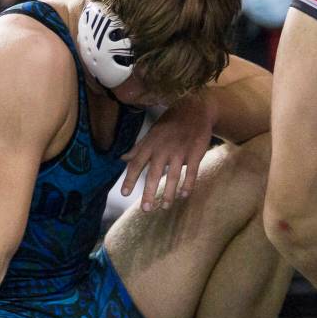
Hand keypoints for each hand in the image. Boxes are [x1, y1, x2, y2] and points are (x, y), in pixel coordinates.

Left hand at [120, 97, 214, 211]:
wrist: (194, 108)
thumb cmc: (170, 123)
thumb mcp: (151, 133)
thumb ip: (137, 148)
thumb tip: (121, 158)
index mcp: (150, 144)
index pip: (137, 163)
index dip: (130, 179)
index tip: (124, 193)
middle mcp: (163, 149)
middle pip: (154, 173)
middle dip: (150, 192)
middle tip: (146, 209)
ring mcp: (180, 151)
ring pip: (173, 175)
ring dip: (169, 193)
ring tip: (165, 207)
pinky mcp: (195, 153)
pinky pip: (191, 172)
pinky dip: (188, 184)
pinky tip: (184, 195)